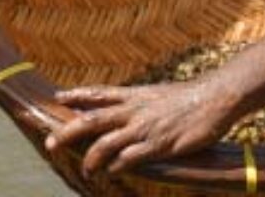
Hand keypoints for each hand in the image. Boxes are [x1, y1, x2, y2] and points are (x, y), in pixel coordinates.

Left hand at [47, 77, 233, 175]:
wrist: (215, 98)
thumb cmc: (190, 98)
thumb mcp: (158, 94)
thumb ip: (141, 102)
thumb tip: (129, 106)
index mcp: (134, 95)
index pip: (98, 93)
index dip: (77, 95)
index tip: (58, 97)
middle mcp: (133, 110)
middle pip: (91, 119)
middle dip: (68, 132)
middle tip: (50, 143)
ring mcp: (144, 127)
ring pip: (106, 142)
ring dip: (91, 158)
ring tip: (84, 169)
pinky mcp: (158, 145)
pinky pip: (131, 157)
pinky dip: (117, 165)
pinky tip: (111, 172)